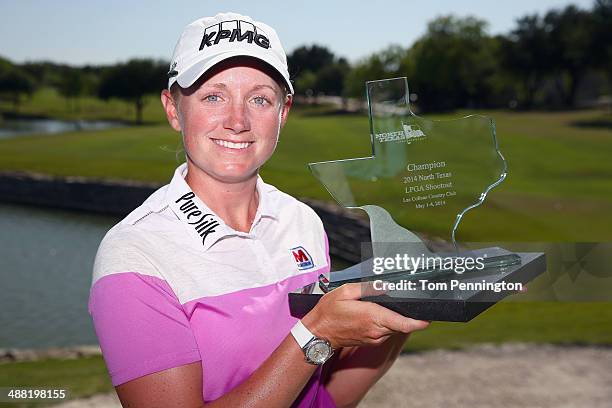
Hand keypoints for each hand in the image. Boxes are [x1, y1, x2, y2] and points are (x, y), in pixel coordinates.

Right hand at [302, 282, 428, 348]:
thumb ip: (367, 288)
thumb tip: (386, 286)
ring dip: (395, 317)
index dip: (419, 321)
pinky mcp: (371, 341)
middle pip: (401, 323)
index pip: (404, 323)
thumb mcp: (345, 292)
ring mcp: (374, 338)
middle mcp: (376, 331)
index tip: (429, 317)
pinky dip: (386, 321)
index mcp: (372, 317)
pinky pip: (385, 330)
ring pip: (393, 327)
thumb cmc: (328, 312)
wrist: (318, 334)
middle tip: (411, 300)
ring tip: (389, 303)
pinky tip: (378, 311)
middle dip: (408, 313)